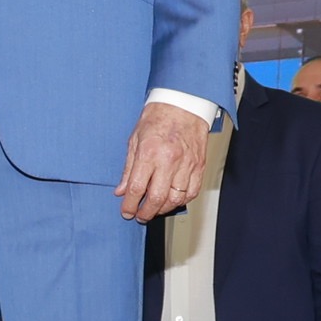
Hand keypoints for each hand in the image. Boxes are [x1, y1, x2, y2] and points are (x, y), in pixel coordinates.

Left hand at [115, 101, 211, 222]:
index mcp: (149, 153)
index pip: (136, 188)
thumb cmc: (158, 119)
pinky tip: (172, 201)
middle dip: (145, 213)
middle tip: (140, 216)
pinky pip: (192, 192)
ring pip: (176, 199)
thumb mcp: (134, 140)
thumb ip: (128, 169)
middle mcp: (169, 161)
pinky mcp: (199, 166)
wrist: (183, 105)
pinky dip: (181, 201)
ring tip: (154, 209)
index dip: (129, 205)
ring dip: (163, 209)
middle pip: (156, 199)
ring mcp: (187, 164)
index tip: (126, 211)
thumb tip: (121, 191)